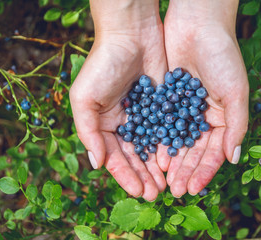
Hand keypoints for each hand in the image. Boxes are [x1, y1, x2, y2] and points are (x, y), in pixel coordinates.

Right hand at [70, 0, 166, 200]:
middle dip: (144, 176)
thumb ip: (88, 132)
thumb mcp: (85, 98)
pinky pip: (166, 131)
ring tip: (167, 185)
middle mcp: (124, 124)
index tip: (139, 191)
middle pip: (134, 156)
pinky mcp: (162, 106)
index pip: (114, 157)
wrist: (131, 34)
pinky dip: (169, 147)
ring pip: (151, 148)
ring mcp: (144, 116)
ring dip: (157, 167)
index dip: (125, 175)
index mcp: (103, 124)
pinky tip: (175, 161)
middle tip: (156, 194)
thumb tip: (96, 164)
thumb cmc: (103, 65)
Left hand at [162, 0, 248, 196]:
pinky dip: (159, 140)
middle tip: (174, 190)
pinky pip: (162, 124)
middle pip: (193, 150)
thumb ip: (236, 126)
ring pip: (176, 141)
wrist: (198, 24)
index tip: (193, 188)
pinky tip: (153, 154)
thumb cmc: (223, 56)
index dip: (204, 171)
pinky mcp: (167, 99)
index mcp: (222, 117)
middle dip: (185, 170)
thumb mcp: (236, 92)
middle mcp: (203, 117)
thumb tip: (233, 159)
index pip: (213, 152)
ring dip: (171, 160)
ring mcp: (184, 109)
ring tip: (163, 178)